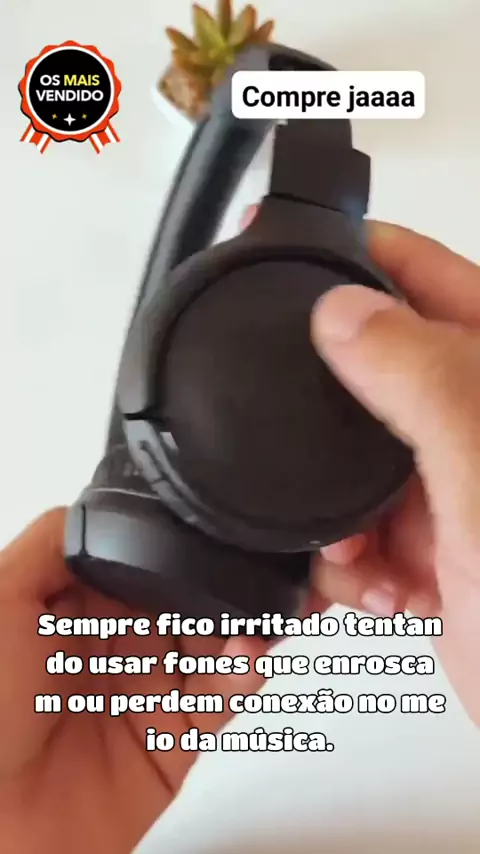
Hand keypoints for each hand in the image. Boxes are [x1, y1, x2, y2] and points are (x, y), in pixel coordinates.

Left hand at [0, 509, 327, 853]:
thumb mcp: (0, 599)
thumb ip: (52, 543)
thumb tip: (98, 503)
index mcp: (82, 609)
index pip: (151, 563)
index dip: (186, 547)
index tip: (219, 529)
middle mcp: (121, 646)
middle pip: (193, 602)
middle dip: (231, 583)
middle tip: (261, 566)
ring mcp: (151, 693)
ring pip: (219, 647)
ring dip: (247, 626)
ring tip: (260, 614)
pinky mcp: (176, 742)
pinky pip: (224, 704)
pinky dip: (245, 677)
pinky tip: (248, 656)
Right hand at [310, 221, 479, 726]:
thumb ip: (425, 384)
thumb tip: (348, 313)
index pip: (430, 278)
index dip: (363, 252)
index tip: (296, 240)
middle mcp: (477, 423)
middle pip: (377, 374)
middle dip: (329, 413)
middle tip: (304, 434)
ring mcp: (454, 486)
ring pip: (355, 461)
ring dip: (339, 511)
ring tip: (362, 550)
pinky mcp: (432, 544)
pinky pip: (360, 527)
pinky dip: (351, 563)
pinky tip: (379, 587)